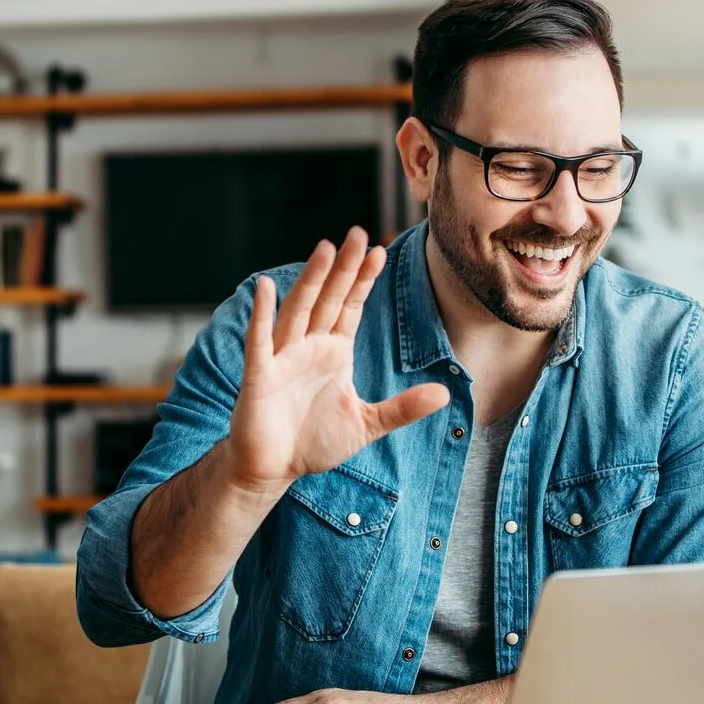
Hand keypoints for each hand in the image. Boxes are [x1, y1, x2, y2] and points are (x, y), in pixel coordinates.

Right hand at [223, 230, 449, 494]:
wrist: (273, 470)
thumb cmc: (314, 442)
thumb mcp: (367, 424)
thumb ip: (402, 408)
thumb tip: (444, 394)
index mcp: (333, 351)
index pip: (351, 307)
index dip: (363, 280)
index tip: (379, 251)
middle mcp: (308, 346)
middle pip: (328, 299)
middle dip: (343, 267)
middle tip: (357, 233)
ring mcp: (282, 358)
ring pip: (298, 311)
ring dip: (311, 281)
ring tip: (325, 249)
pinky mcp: (260, 377)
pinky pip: (260, 341)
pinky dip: (262, 315)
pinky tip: (266, 287)